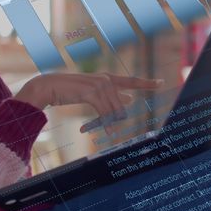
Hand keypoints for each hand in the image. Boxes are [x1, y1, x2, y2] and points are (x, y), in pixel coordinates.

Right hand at [14, 73, 163, 132]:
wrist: (49, 86)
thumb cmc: (69, 90)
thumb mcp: (92, 93)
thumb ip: (111, 96)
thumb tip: (129, 100)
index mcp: (107, 78)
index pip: (131, 81)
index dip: (146, 83)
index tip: (161, 82)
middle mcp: (105, 79)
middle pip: (121, 104)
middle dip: (118, 118)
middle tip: (113, 129)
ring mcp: (99, 84)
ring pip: (114, 110)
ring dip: (110, 123)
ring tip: (109, 132)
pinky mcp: (91, 92)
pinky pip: (104, 112)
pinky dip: (106, 123)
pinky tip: (109, 132)